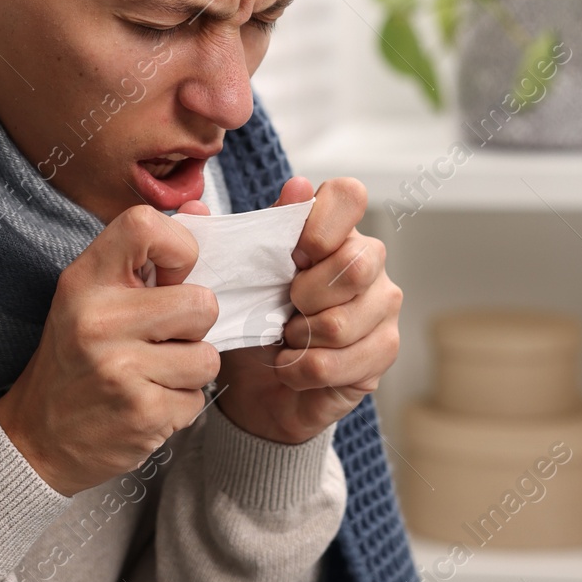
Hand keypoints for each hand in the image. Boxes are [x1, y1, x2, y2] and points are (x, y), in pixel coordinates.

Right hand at [0, 205, 220, 496]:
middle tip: (160, 338)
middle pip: (202, 303)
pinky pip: (198, 399)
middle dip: (193, 325)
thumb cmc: (74, 356)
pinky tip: (146, 402)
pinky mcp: (142, 414)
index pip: (146, 225)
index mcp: (85, 280)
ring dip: (188, 370)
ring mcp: (121, 370)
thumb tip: (201, 210)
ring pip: (207, 357)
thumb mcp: (93, 295)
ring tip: (151, 373)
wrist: (38, 436)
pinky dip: (179, 405)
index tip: (171, 274)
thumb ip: (145, 252)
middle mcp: (99, 320)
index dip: (179, 246)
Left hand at [195, 176, 401, 444]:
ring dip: (300, 338)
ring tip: (284, 340)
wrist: (258, 386)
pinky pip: (343, 362)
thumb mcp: (231, 278)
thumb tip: (197, 208)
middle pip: (355, 262)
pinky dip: (304, 369)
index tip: (294, 252)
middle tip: (284, 307)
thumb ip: (217, 242)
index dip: (321, 221)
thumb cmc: (251, 320)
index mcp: (332, 227)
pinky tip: (294, 367)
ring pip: (344, 321)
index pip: (349, 195)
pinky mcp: (384, 349)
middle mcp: (368, 259)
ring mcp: (382, 304)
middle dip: (305, 293)